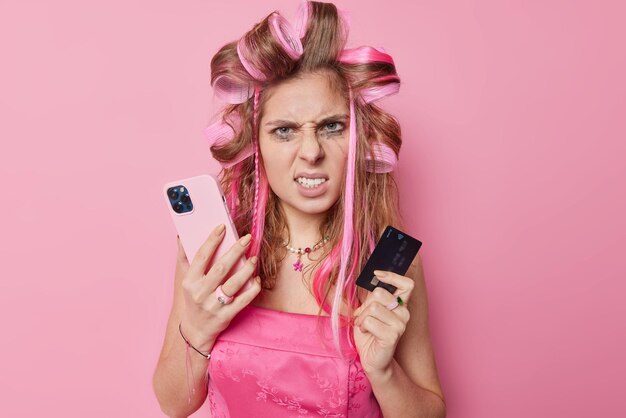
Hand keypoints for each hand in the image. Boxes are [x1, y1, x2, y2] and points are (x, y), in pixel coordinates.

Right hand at [176, 224, 261, 350]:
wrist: (195, 330)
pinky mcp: (226, 315)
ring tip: (254, 258)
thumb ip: (184, 258)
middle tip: (247, 238)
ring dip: (246, 269)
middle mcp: (200, 293)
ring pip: (234, 284)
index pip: (201, 256)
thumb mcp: (184, 280)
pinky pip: (243, 300)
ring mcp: (214, 305)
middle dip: (235, 251)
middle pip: (221, 268)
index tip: (222, 227)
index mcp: (190, 281)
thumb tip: (182, 236)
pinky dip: (252, 288)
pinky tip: (257, 278)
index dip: (212, 240)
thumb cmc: (192, 299)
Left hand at [352, 270, 413, 377]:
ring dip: (362, 317)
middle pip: (380, 293)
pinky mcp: (392, 336)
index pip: (407, 284)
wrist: (372, 359)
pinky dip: (362, 326)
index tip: (377, 274)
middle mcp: (403, 313)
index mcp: (400, 304)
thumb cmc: (370, 334)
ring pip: (373, 307)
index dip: (392, 276)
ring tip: (364, 326)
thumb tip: (372, 282)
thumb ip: (372, 297)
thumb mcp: (369, 311)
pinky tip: (367, 333)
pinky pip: (370, 321)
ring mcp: (400, 324)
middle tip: (363, 316)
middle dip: (365, 304)